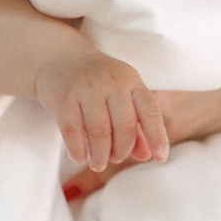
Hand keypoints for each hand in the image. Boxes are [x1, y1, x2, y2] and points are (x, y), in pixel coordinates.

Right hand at [36, 48, 168, 171]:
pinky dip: (78, 150)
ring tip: (98, 163)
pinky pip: (73, 132)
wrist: (60, 58)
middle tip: (115, 158)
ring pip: (99, 132)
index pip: (150, 110)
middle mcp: (111, 81)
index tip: (160, 158)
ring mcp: (86, 88)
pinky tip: (80, 157)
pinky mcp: (63, 97)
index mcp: (131, 79)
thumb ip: (136, 125)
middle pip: (124, 126)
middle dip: (122, 150)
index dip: (157, 136)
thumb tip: (147, 156)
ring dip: (100, 155)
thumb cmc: (97, 84)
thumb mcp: (120, 97)